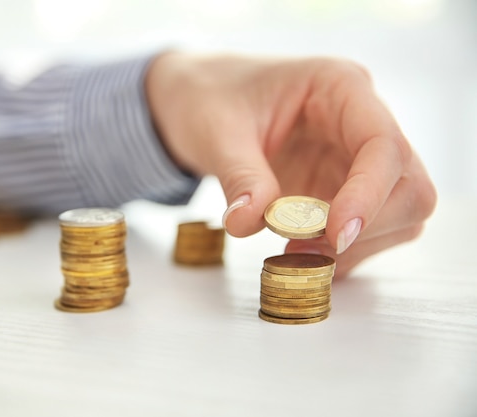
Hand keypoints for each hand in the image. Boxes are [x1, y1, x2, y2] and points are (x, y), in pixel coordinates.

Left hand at [145, 52, 436, 277]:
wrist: (202, 103)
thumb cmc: (212, 99)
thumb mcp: (216, 131)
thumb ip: (238, 175)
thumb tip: (247, 222)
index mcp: (339, 87)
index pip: (382, 144)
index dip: (369, 194)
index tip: (336, 235)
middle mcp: (360, 123)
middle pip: (408, 185)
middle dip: (368, 227)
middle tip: (305, 248)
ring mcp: (355, 159)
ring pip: (400, 214)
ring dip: (357, 246)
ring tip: (295, 253)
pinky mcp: (343, 189)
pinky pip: (370, 231)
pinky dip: (344, 254)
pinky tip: (302, 256)